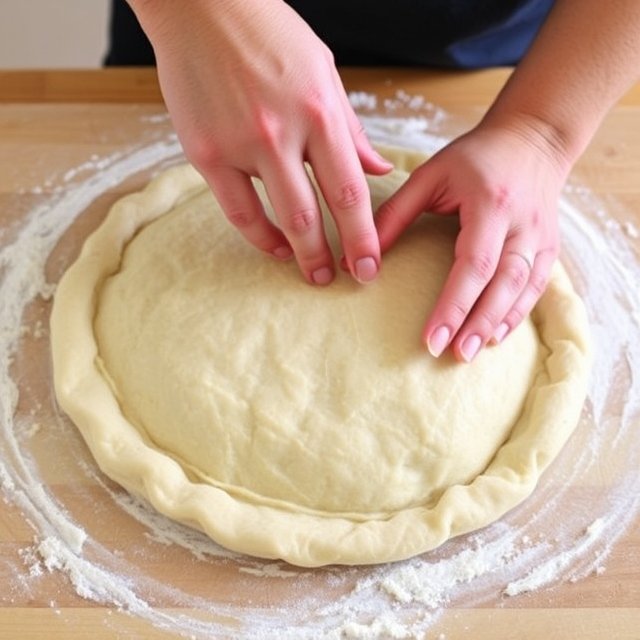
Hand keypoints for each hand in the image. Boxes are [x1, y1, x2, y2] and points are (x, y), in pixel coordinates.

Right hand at [138, 0, 391, 284]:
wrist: (202, 6)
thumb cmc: (270, 34)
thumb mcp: (324, 73)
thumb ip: (351, 130)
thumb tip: (379, 169)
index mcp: (320, 111)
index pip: (349, 191)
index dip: (362, 236)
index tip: (370, 266)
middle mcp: (282, 132)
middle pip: (314, 214)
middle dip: (331, 256)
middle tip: (340, 280)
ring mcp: (240, 144)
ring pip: (276, 218)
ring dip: (296, 254)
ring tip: (309, 272)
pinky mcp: (205, 152)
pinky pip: (236, 210)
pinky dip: (258, 235)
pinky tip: (273, 245)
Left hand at [375, 118, 570, 361]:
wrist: (532, 140)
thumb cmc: (474, 158)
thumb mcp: (429, 175)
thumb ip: (394, 214)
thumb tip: (359, 260)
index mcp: (491, 204)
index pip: (473, 263)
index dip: (453, 304)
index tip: (430, 338)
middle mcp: (522, 224)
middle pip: (503, 283)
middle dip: (476, 323)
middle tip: (452, 356)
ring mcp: (541, 236)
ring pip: (523, 289)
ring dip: (497, 324)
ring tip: (470, 352)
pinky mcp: (549, 246)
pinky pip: (537, 286)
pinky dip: (517, 313)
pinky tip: (496, 335)